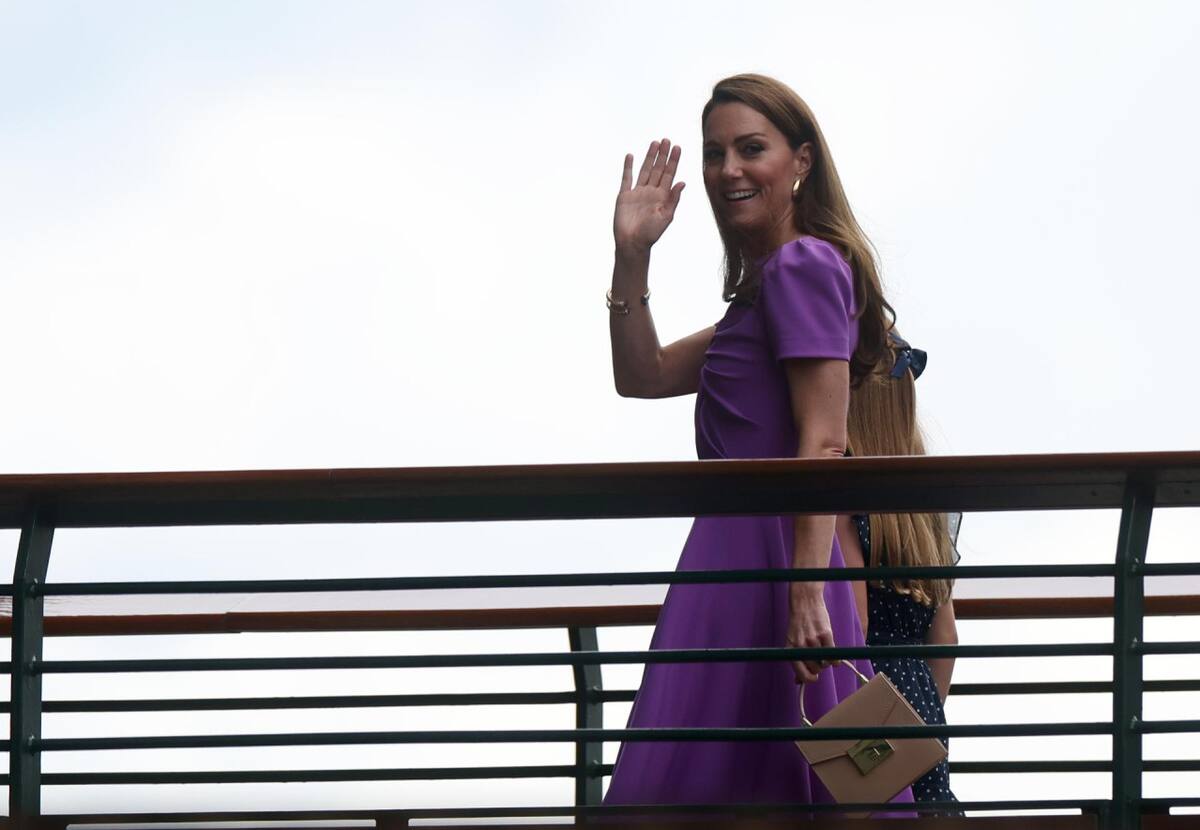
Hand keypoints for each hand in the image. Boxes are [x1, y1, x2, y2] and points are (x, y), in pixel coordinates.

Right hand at [614, 139, 684, 253]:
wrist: (632, 244)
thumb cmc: (651, 234)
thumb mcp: (666, 217)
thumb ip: (673, 199)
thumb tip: (682, 182)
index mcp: (663, 196)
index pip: (669, 174)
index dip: (673, 161)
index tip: (677, 147)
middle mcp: (651, 192)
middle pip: (658, 169)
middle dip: (662, 155)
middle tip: (667, 140)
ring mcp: (638, 192)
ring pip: (645, 170)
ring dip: (649, 157)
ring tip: (654, 143)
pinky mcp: (624, 196)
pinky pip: (627, 178)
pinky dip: (628, 167)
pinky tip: (630, 156)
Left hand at [787, 586, 833, 683]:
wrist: (805, 602)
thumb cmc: (799, 623)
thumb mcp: (792, 641)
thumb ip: (796, 661)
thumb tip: (797, 682)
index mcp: (791, 648)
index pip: (800, 673)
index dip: (808, 679)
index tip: (814, 678)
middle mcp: (801, 646)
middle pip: (815, 669)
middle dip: (819, 667)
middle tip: (819, 660)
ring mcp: (814, 640)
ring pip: (825, 663)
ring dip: (827, 662)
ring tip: (825, 654)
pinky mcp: (826, 634)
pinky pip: (834, 655)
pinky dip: (836, 660)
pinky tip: (834, 656)